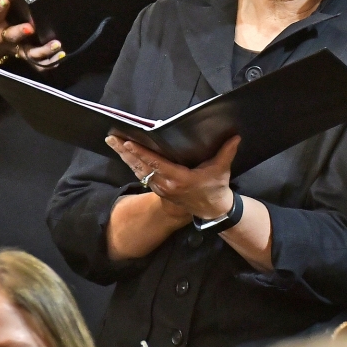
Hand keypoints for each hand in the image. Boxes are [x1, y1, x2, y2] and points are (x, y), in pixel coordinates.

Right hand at [0, 0, 62, 68]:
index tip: (6, 0)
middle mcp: (3, 36)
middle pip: (11, 36)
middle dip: (20, 33)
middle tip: (30, 28)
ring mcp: (15, 47)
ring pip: (28, 52)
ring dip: (42, 50)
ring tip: (56, 45)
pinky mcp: (24, 54)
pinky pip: (36, 61)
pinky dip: (48, 61)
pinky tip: (60, 58)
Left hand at [106, 135, 239, 219]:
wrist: (212, 210)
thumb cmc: (216, 188)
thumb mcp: (222, 170)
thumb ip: (227, 152)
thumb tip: (235, 136)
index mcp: (179, 179)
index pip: (156, 164)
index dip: (141, 153)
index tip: (128, 143)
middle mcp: (166, 184)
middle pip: (141, 166)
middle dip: (125, 152)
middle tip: (111, 138)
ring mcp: (160, 188)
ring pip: (138, 171)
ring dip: (125, 157)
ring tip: (113, 142)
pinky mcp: (159, 189)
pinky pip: (142, 175)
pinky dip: (132, 164)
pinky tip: (126, 154)